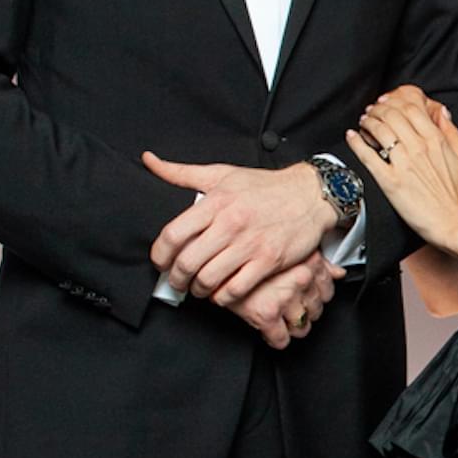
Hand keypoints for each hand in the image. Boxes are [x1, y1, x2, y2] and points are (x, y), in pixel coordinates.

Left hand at [143, 152, 333, 303]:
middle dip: (176, 278)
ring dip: (197, 290)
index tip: (160, 261)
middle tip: (176, 281)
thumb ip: (181, 172)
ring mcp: (250, 244)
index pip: (173, 234)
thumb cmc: (264, 186)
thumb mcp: (221, 173)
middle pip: (187, 262)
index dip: (160, 255)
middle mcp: (230, 223)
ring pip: (209, 279)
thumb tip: (149, 161)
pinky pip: (236, 289)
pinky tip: (221, 292)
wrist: (309, 195)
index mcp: (215, 202)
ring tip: (197, 288)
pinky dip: (223, 297)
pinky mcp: (268, 261)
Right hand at [228, 253, 335, 351]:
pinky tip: (268, 330)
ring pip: (302, 327)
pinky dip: (276, 339)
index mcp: (307, 260)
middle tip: (287, 307)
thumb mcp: (288, 248)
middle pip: (316, 309)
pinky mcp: (266, 314)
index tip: (304, 297)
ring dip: (291, 326)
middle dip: (303, 311)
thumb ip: (317, 261)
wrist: (215, 253)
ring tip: (277, 317)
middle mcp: (300, 278)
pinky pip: (281, 339)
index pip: (328, 289)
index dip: (315, 296)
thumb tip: (338, 273)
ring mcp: (284, 297)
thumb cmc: (250, 249)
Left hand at [345, 86, 457, 248]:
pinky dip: (357, 143)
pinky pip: (368, 156)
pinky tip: (352, 137)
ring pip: (380, 130)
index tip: (388, 101)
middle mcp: (418, 148)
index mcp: (436, 140)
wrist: (452, 221)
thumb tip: (442, 112)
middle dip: (379, 108)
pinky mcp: (390, 181)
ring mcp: (403, 164)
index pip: (411, 107)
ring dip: (368, 121)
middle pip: (392, 114)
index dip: (395, 99)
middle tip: (372, 111)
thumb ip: (451, 131)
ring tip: (364, 122)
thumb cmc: (457, 195)